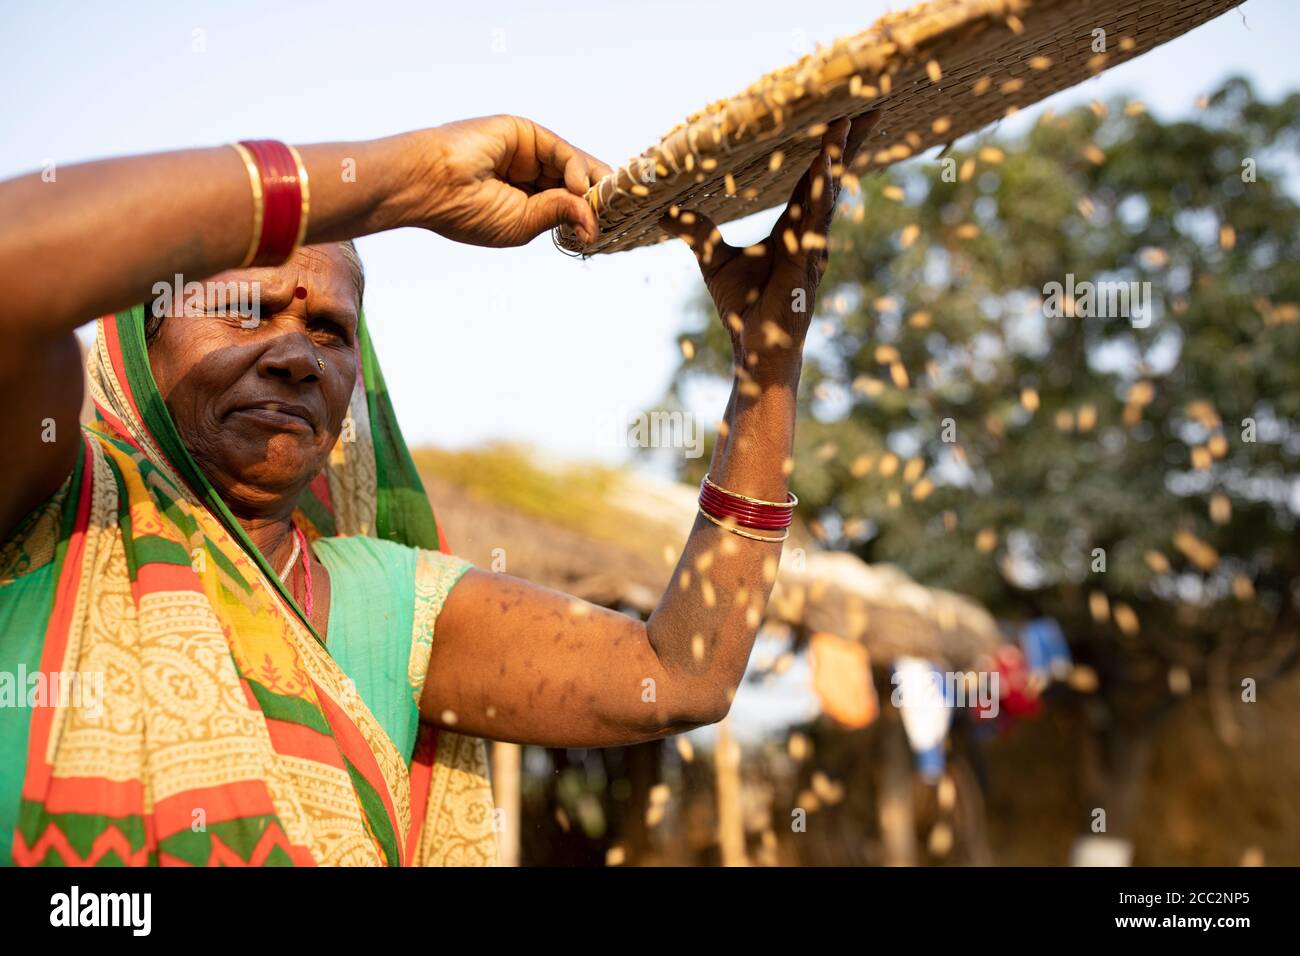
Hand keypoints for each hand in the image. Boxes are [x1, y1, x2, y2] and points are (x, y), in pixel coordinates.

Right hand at [414, 115, 611, 247]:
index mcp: (524, 201)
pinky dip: (577, 169)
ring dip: (593, 187)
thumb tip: (595, 225)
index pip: (567, 205)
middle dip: (599, 199)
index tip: (613, 229)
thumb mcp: (524, 223)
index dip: (591, 215)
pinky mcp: (525, 132)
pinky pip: (562, 150)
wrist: (432, 185)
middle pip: (577, 184)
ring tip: (597, 203)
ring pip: (574, 167)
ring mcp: (527, 152)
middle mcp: (528, 175)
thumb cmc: (468, 211)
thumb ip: (561, 214)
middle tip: (619, 213)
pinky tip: (578, 186)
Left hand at [659, 112, 878, 375]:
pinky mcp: (806, 263)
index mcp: (795, 229)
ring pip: (828, 192)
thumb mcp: (713, 260)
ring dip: (836, 157)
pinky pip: (816, 220)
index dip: (829, 150)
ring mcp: (813, 247)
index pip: (814, 179)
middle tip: (871, 105)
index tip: (843, 116)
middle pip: (833, 177)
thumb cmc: (744, 310)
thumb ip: (696, 231)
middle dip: (851, 142)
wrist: (755, 350)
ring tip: (846, 122)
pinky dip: (821, 191)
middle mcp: (811, 234)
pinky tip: (826, 168)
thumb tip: (663, 212)